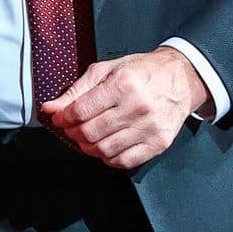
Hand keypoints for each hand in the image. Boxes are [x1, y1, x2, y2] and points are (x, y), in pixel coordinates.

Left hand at [40, 47, 208, 170]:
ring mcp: (150, 127)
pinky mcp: (159, 143)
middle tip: (72, 128)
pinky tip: (107, 147)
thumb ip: (76, 90)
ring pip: (106, 149)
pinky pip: (126, 161)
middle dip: (73, 133)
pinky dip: (109, 158)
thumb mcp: (106, 70)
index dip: (64, 118)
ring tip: (87, 138)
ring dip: (89, 147)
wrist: (181, 79)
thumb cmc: (142, 72)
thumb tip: (51, 108)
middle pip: (91, 132)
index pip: (81, 110)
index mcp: (122, 85)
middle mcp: (137, 107)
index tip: (61, 118)